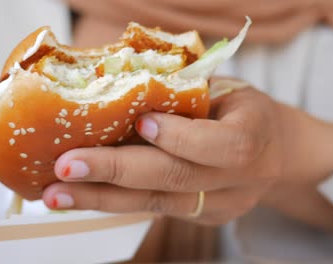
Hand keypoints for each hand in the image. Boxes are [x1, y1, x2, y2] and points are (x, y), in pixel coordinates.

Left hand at [43, 79, 283, 224]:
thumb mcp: (227, 89)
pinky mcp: (200, 217)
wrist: (274, 149)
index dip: (180, 137)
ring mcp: (220, 205)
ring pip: (157, 203)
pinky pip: (152, 208)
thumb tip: (118, 88)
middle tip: (66, 168)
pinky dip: (112, 200)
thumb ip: (186, 95)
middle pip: (176, 180)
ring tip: (57, 193)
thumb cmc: (241, 109)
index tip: (139, 121)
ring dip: (101, 197)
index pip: (223, 145)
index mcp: (255, 136)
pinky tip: (77, 194)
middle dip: (115, 172)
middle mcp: (240, 180)